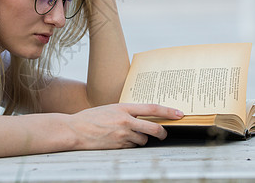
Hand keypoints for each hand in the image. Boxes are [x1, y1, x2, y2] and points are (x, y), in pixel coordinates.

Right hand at [68, 103, 183, 149]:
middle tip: (164, 134)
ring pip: (143, 140)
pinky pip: (132, 147)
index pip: (152, 108)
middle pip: (154, 129)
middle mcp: (125, 121)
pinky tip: (119, 140)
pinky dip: (130, 145)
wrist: (75, 130)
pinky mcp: (118, 147)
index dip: (168, 112)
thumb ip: (127, 112)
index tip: (180, 114)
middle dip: (162, 133)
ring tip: (128, 135)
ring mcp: (122, 135)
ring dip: (141, 140)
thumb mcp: (111, 108)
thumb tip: (143, 117)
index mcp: (123, 108)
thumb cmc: (91, 118)